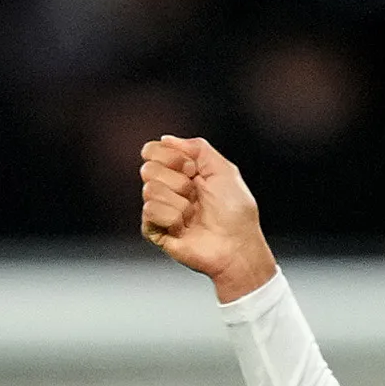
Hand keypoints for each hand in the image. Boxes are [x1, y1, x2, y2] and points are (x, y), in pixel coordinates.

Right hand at [138, 135, 275, 300]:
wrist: (237, 246)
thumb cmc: (235, 212)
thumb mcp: (223, 169)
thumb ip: (197, 147)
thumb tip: (165, 139)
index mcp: (181, 172)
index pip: (152, 151)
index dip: (171, 157)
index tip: (192, 170)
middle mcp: (168, 189)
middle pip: (147, 169)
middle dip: (177, 180)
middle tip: (195, 195)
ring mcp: (160, 210)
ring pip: (149, 190)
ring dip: (178, 202)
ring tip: (193, 215)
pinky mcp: (155, 231)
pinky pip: (149, 212)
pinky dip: (171, 217)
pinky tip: (184, 227)